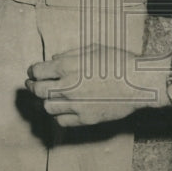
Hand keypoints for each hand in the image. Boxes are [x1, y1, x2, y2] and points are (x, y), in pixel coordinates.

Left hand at [26, 46, 159, 126]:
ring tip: (48, 98)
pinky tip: (62, 110)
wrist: (138, 82)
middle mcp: (67, 87)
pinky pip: (62, 121)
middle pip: (38, 91)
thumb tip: (53, 60)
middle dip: (32, 87)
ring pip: (47, 107)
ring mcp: (76, 105)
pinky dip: (58, 115)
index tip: (33, 73)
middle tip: (33, 86)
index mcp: (67, 67)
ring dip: (45, 101)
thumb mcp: (92, 49)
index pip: (37, 72)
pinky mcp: (85, 118)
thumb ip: (69, 54)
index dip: (33, 72)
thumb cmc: (118, 62)